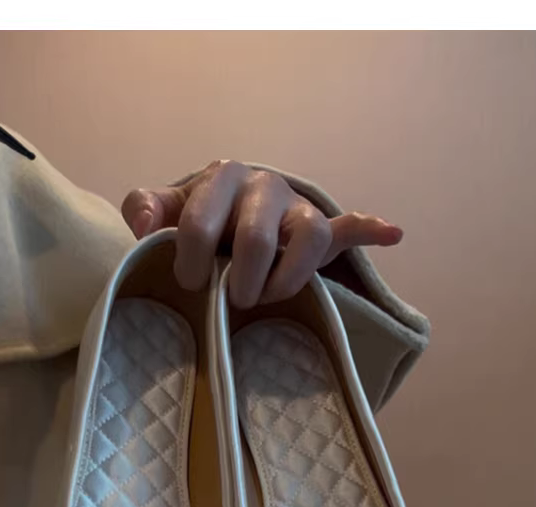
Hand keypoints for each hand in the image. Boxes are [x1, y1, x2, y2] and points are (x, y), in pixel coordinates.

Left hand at [121, 160, 402, 308]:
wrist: (233, 211)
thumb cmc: (198, 218)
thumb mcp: (165, 210)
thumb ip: (146, 208)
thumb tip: (144, 227)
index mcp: (222, 176)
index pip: (200, 221)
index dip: (189, 261)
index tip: (187, 284)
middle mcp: (264, 185)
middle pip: (256, 237)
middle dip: (242, 278)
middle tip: (234, 301)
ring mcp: (298, 207)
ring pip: (309, 234)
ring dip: (290, 275)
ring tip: (274, 298)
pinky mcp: (324, 228)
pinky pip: (351, 226)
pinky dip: (371, 229)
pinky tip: (391, 232)